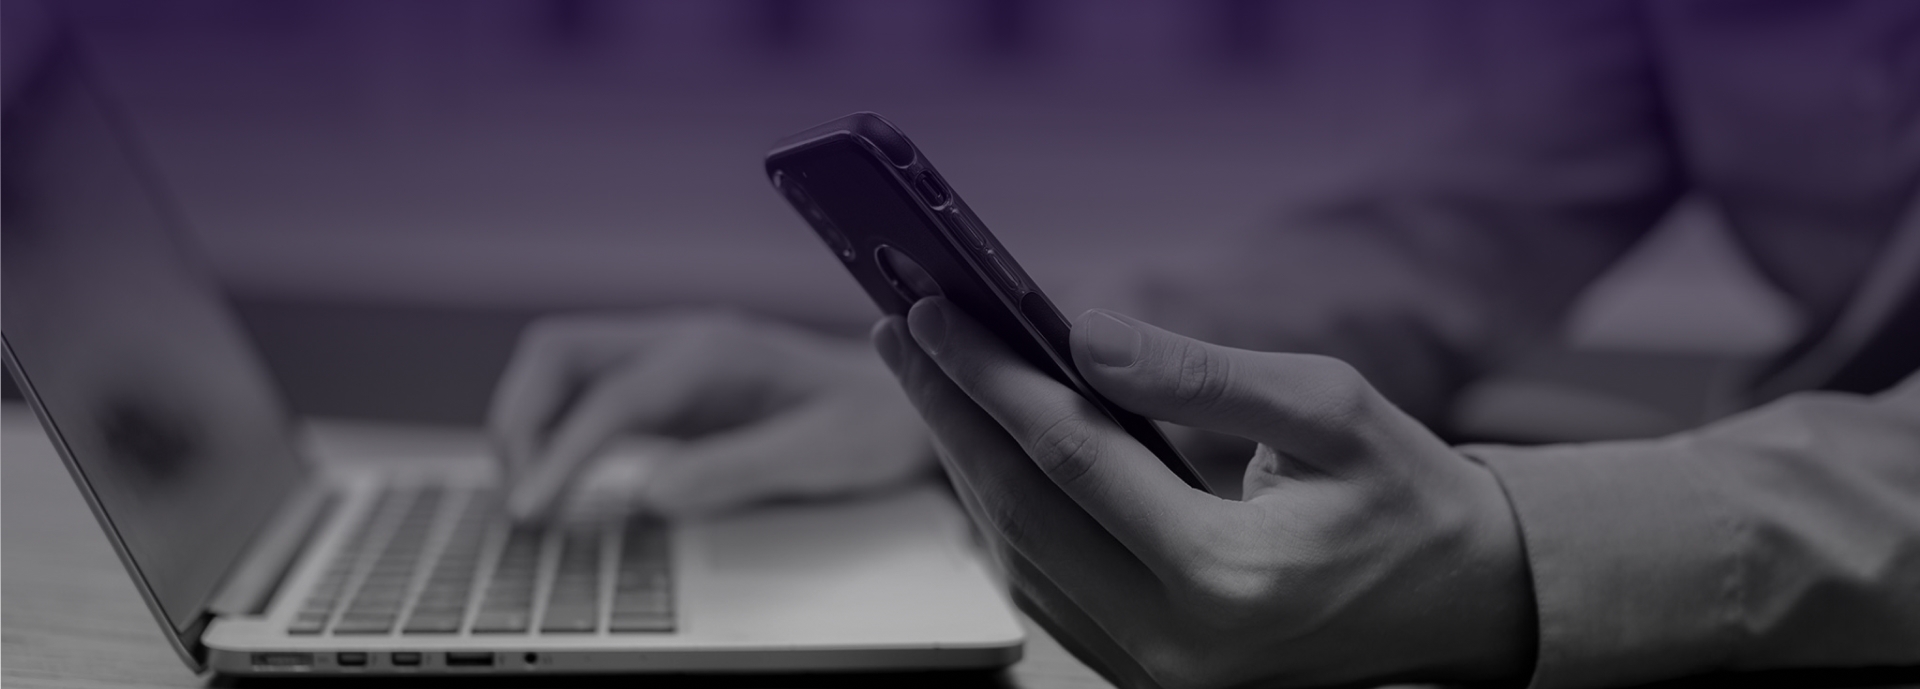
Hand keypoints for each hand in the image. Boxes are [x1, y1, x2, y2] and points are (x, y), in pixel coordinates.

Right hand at [490, 311, 931, 518]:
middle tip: (520, 504)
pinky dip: (557, 435)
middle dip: (520, 421)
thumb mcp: (823, 455)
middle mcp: (683, 343)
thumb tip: (653, 492)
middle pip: (558, 354)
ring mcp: (671, 361)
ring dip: (529, 425)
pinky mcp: (670, 391)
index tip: (532, 511)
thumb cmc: (879, 427)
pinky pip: (588, 398)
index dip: (562, 454)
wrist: (914, 403)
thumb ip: (738, 469)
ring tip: (529, 499)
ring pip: (562, 370)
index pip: (610, 398)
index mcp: (716, 352)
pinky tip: (558, 483)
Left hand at [873, 298, 1534, 688]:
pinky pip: (1048, 593)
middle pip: (1020, 513)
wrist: (1464, 603)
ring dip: (967, 463)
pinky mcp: (1150, 677)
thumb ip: (1200, 374)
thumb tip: (1078, 335)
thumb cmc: (1406, 497)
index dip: (990, 378)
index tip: (932, 311)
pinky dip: (1008, 517)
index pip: (1070, 459)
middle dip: (950, 412)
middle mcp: (1178, 648)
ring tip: (931, 377)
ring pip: (1019, 560)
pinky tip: (986, 449)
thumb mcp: (1329, 408)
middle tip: (898, 331)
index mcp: (1228, 579)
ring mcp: (1158, 677)